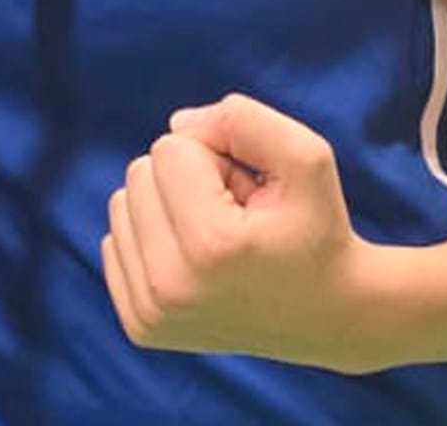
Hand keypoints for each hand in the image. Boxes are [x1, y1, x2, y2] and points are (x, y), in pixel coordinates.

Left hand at [100, 93, 377, 371]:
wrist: (331, 315)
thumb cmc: (317, 228)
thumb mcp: (306, 156)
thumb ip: (242, 119)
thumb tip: (175, 125)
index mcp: (208, 246)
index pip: (170, 148)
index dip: (217, 158)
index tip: (250, 198)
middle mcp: (169, 289)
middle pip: (140, 174)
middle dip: (190, 181)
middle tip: (238, 219)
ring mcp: (151, 315)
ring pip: (123, 204)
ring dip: (171, 209)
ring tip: (220, 241)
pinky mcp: (141, 327)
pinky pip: (115, 241)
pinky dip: (154, 239)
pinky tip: (198, 264)